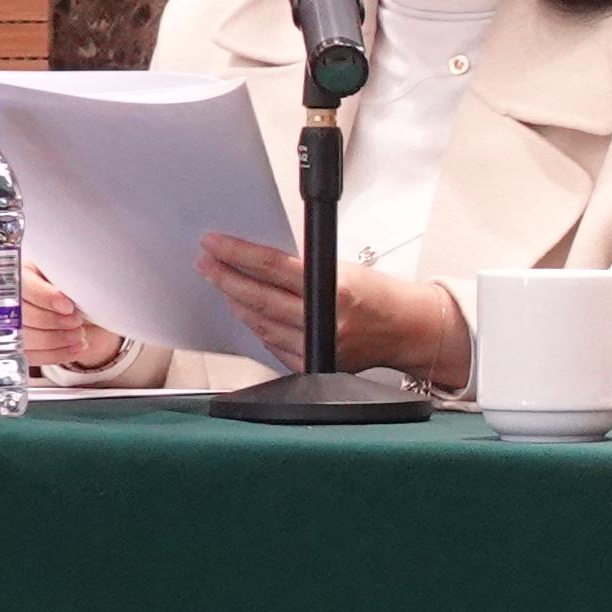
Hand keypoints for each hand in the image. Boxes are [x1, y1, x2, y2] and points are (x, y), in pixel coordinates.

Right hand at [19, 266, 125, 374]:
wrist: (83, 308)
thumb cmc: (74, 286)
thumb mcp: (73, 275)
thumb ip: (67, 277)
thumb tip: (74, 285)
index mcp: (21, 272)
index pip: (23, 286)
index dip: (45, 297)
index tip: (68, 306)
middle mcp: (8, 297)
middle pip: (21, 315)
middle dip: (53, 321)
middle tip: (77, 321)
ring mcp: (10, 324)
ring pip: (25, 338)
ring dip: (56, 340)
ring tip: (79, 335)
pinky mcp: (17, 347)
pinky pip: (31, 356)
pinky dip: (56, 354)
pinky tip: (74, 348)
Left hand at [197, 233, 470, 382]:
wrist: (404, 329)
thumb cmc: (378, 294)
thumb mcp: (342, 267)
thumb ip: (302, 265)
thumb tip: (257, 257)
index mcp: (335, 288)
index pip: (272, 267)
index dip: (237, 254)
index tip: (214, 244)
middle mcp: (325, 321)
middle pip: (258, 298)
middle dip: (225, 277)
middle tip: (206, 262)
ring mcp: (318, 348)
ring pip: (260, 324)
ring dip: (236, 302)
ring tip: (223, 283)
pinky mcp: (313, 367)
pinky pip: (272, 345)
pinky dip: (258, 327)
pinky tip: (249, 312)